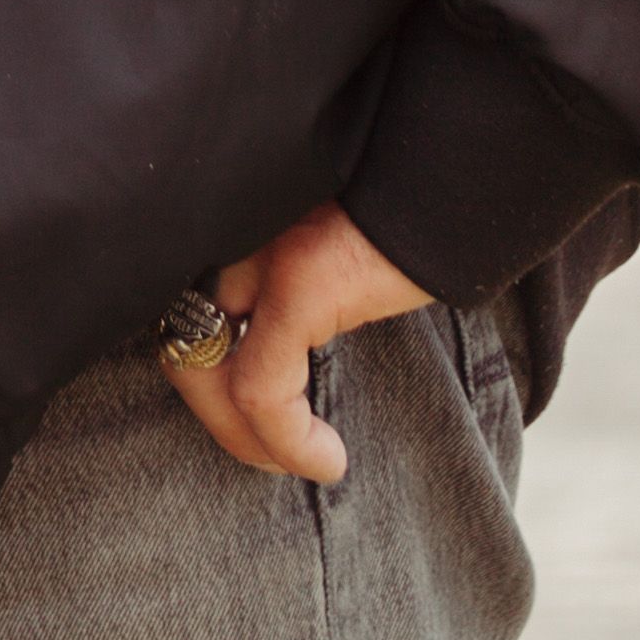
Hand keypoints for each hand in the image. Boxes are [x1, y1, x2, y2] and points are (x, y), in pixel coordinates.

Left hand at [162, 202, 434, 484]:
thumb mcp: (322, 254)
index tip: (255, 427)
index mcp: (227, 228)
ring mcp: (256, 251)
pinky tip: (327, 459)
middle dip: (221, 420)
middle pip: (182, 347)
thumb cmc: (397, 219)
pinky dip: (286, 440)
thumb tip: (267, 365)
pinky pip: (262, 390)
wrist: (458, 177)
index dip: (207, 385)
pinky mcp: (298, 280)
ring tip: (307, 462)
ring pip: (206, 374)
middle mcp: (227, 232)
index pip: (181, 317)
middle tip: (274, 456)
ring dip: (249, 441)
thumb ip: (281, 292)